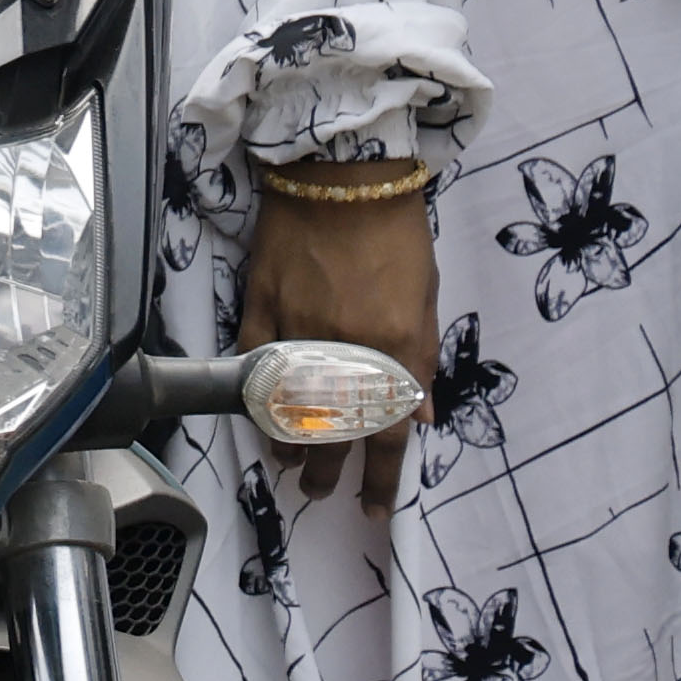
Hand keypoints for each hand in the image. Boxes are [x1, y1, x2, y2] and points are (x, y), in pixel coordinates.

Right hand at [235, 187, 437, 511]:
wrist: (346, 172)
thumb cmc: (398, 232)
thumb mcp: (426, 298)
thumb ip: (420, 358)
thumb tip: (419, 415)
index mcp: (394, 346)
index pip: (388, 433)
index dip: (382, 479)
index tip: (375, 508)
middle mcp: (345, 346)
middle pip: (332, 431)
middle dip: (328, 472)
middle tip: (324, 492)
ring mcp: (298, 327)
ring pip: (288, 407)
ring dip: (289, 447)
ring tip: (292, 468)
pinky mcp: (262, 304)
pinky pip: (254, 364)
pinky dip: (256, 398)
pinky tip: (261, 422)